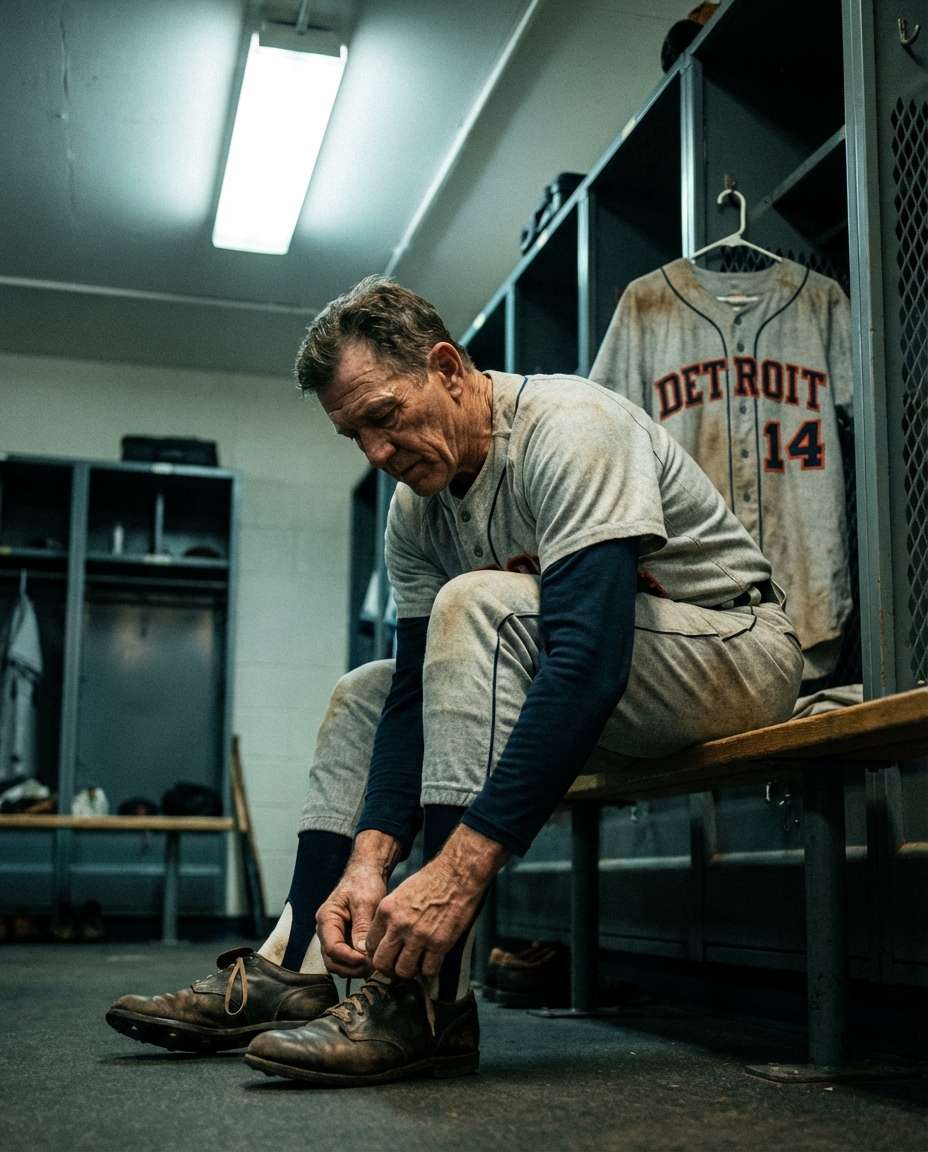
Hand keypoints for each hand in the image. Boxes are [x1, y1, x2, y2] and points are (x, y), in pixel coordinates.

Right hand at [315, 863, 385, 976]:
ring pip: (339, 963)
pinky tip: (374, 961)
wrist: (367, 874)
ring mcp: (336, 937)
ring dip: (355, 969)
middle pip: (332, 960)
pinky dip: (359, 964)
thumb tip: (361, 953)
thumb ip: (361, 927)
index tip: (367, 960)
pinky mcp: (346, 940)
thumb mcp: (365, 902)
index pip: (331, 948)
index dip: (349, 958)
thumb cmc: (364, 883)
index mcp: (327, 919)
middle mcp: (327, 931)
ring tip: (375, 965)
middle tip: (372, 967)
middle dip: (351, 968)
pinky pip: (348, 959)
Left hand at [365, 825, 507, 979]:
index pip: (370, 945)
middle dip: (389, 969)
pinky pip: (428, 969)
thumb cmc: (431, 881)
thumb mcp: (400, 894)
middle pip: (382, 963)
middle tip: (398, 967)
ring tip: (417, 965)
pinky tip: (433, 961)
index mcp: (386, 911)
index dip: (378, 953)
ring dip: (410, 971)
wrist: (458, 874)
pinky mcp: (439, 943)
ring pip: (403, 971)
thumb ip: (391, 916)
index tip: (387, 955)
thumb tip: (387, 939)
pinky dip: (430, 970)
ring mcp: (419, 935)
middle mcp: (399, 925)